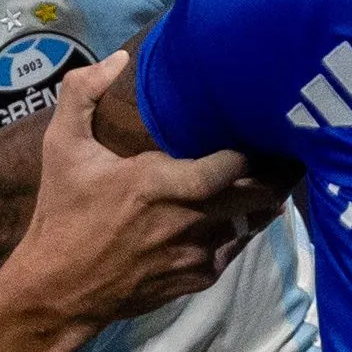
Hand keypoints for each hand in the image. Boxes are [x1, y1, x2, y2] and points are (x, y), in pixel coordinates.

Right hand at [0, 53, 291, 325]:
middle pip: (258, 195)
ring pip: (254, 222)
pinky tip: (247, 212)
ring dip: (267, 200)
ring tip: (280, 176)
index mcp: (159, 184)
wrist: (59, 291)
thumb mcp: (61, 147)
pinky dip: (244, 228)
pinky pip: (236, 248)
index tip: (262, 128)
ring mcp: (197, 253)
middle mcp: (187, 220)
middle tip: (292, 150)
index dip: (253, 150)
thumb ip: (82, 93)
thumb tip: (118, 59)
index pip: (232, 166)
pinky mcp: (198, 278)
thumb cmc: (62, 214)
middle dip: (279, 173)